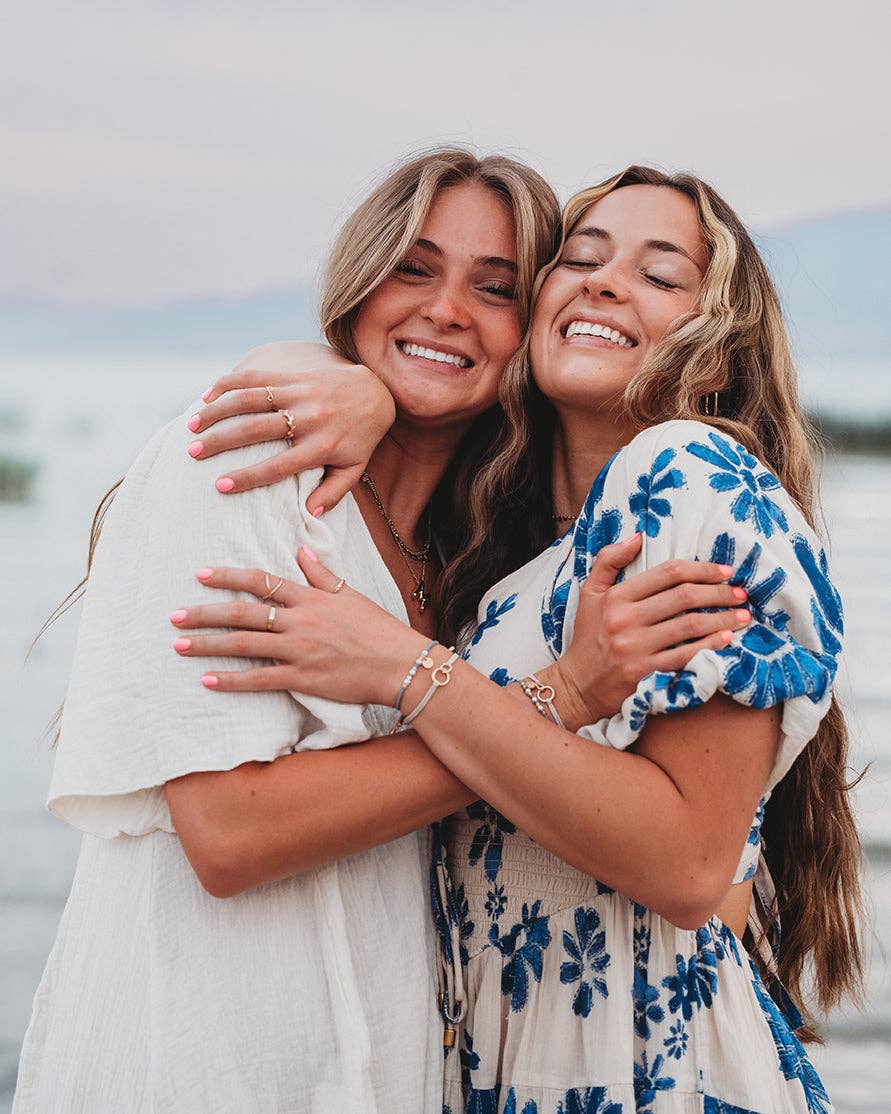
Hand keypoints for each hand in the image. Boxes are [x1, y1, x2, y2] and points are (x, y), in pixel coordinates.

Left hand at [169, 547, 424, 706]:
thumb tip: (301, 549)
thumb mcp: (351, 594)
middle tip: (174, 616)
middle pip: (243, 613)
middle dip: (204, 613)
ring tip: (179, 645)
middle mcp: (300, 621)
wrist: (399, 664)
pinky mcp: (303, 678)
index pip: (262, 581)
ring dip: (208, 644)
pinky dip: (232, 680)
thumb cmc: (378, 629)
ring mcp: (299, 650)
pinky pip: (260, 679)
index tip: (201, 574)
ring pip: (244, 644)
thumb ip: (322, 574)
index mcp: (311, 598)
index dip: (228, 576)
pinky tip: (207, 679)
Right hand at [187, 342, 395, 509]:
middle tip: (192, 453)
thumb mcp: (354, 469)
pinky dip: (228, 384)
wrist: (375, 392)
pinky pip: (256, 376)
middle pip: (256, 430)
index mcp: (321, 447)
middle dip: (220, 441)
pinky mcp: (293, 375)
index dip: (248, 477)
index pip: (278, 466)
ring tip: (192, 427)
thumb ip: (333, 492)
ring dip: (217, 411)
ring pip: (250, 399)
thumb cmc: (360, 438)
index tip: (220, 486)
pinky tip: (207, 396)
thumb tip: (310, 515)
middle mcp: (308, 419)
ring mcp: (299, 393)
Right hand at [551, 534, 750, 725]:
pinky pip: (686, 655)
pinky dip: (711, 645)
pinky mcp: (645, 673)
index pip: (667, 573)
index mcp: (615, 597)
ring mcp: (636, 648)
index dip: (701, 569)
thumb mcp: (590, 593)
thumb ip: (609, 560)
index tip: (725, 571)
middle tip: (740, 593)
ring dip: (723, 618)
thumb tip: (638, 535)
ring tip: (743, 615)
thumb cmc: (588, 636)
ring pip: (690, 626)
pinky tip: (728, 638)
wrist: (578, 685)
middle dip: (718, 592)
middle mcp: (625, 620)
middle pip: (683, 597)